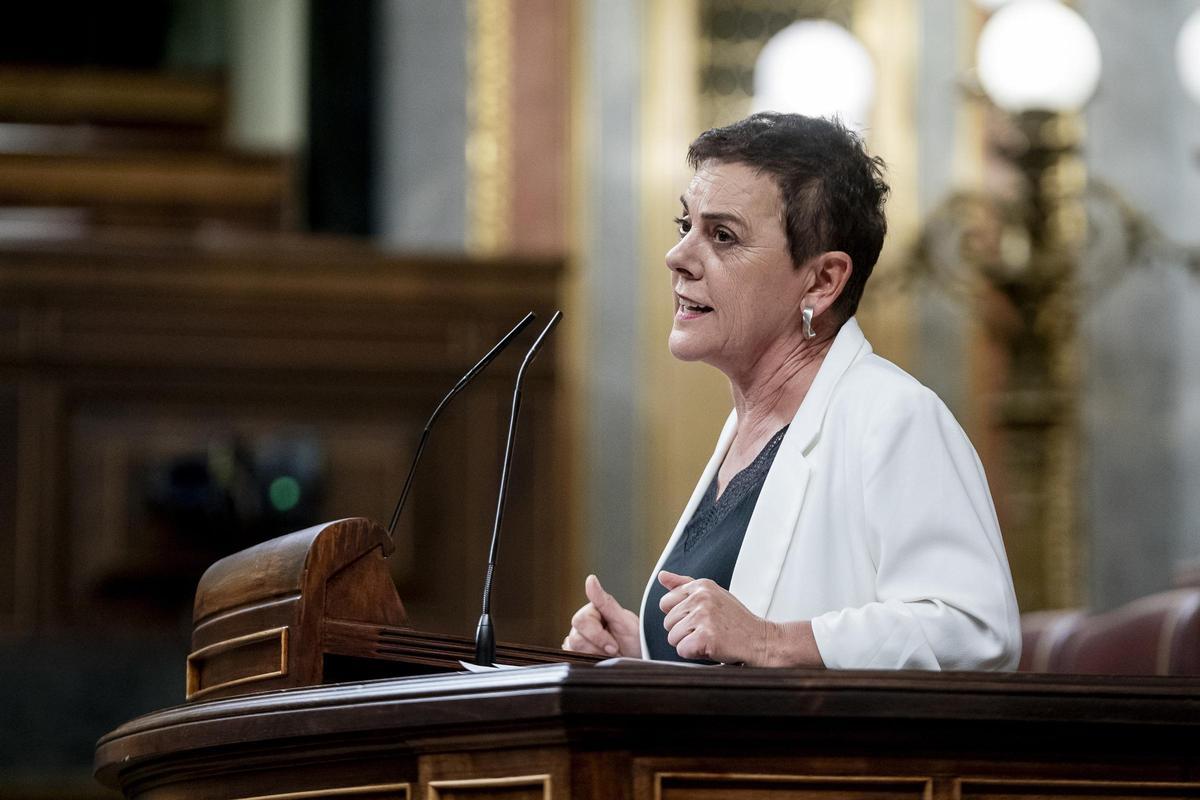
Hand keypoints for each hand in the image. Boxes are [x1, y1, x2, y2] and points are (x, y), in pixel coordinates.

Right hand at [562, 574, 640, 656]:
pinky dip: (588, 662)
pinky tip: (600, 659)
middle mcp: (583, 625)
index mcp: (593, 612)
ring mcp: (578, 640)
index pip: (581, 620)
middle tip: (615, 650)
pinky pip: (572, 660)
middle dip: (597, 647)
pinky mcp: (576, 654)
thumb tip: (590, 579)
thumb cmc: (635, 640)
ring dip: (595, 655)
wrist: (639, 660)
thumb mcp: (625, 621)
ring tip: (609, 655)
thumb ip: (605, 602)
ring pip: (573, 650)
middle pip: (576, 638)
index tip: (614, 646)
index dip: (597, 636)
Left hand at [658, 570, 822, 666]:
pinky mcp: (705, 637)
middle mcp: (702, 598)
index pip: (666, 603)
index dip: (680, 616)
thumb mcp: (713, 595)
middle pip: (668, 622)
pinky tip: (712, 648)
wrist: (762, 640)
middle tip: (708, 630)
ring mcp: (704, 617)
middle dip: (685, 631)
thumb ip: (684, 585)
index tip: (699, 619)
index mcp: (702, 586)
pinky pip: (682, 650)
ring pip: (673, 638)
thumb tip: (662, 576)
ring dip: (690, 644)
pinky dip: (695, 654)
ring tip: (711, 638)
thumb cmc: (737, 621)